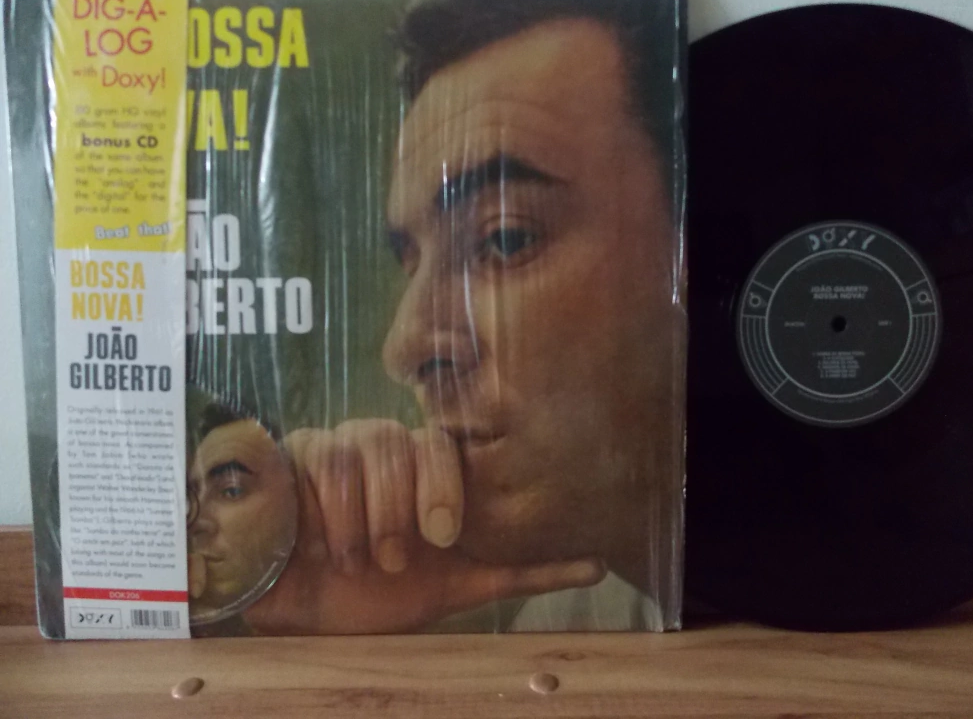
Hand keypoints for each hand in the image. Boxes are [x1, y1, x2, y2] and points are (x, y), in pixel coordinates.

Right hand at [242, 420, 604, 633]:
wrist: (305, 612)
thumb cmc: (380, 597)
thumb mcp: (456, 587)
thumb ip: (519, 570)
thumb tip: (599, 564)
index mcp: (423, 471)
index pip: (439, 443)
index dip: (442, 487)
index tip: (441, 540)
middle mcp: (383, 448)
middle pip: (397, 440)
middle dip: (397, 506)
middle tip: (393, 558)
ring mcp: (337, 446)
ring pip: (353, 450)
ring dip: (354, 518)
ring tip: (350, 561)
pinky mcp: (294, 454)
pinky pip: (310, 457)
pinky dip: (316, 508)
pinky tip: (311, 544)